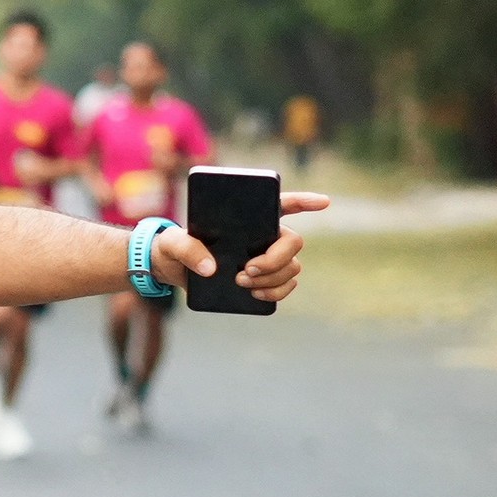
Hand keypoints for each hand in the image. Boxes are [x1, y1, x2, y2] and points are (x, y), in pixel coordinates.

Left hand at [152, 192, 329, 303]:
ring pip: (292, 266)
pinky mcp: (263, 279)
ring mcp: (266, 257)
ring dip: (273, 279)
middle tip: (247, 269)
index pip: (283, 203)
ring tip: (242, 283)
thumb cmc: (175, 246)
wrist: (173, 270)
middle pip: (292, 242)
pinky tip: (256, 295)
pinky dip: (277, 292)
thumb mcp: (172, 243)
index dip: (305, 201)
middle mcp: (264, 234)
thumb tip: (211, 269)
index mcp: (247, 216)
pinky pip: (286, 285)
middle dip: (275, 258)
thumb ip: (187, 249)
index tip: (324, 202)